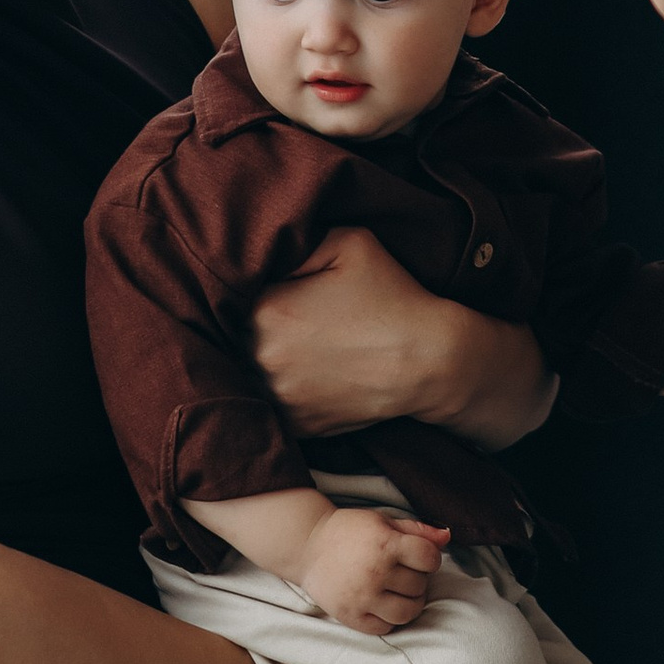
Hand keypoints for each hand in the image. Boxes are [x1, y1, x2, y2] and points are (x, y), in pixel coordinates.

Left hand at [251, 226, 549, 444]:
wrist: (429, 361)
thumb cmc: (392, 297)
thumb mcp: (350, 241)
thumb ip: (298, 238)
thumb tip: (263, 248)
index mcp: (267, 310)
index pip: (234, 294)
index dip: (250, 289)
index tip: (269, 288)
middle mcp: (262, 357)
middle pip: (235, 335)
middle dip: (250, 325)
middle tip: (284, 317)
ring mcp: (277, 397)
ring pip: (246, 372)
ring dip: (257, 360)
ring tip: (293, 347)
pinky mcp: (294, 425)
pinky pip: (266, 406)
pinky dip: (275, 392)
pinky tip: (300, 375)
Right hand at [298, 505, 448, 636]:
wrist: (307, 546)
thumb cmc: (349, 531)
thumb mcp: (383, 521)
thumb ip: (418, 530)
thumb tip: (448, 536)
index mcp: (385, 544)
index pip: (430, 559)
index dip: (430, 559)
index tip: (419, 558)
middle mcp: (375, 572)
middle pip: (419, 586)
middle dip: (416, 579)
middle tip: (401, 572)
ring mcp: (362, 597)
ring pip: (408, 612)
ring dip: (410, 603)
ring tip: (399, 593)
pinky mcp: (350, 616)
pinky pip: (386, 627)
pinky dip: (390, 618)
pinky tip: (382, 604)